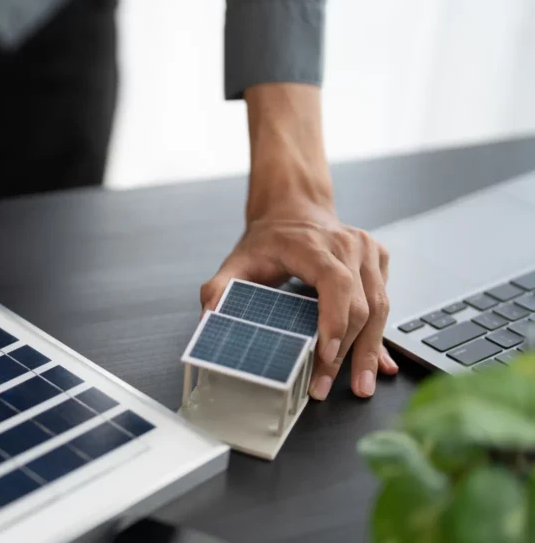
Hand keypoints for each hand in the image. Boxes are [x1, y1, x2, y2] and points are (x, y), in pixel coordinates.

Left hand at [200, 199, 397, 399]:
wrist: (294, 209)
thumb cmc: (270, 238)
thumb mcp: (237, 260)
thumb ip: (219, 288)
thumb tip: (210, 319)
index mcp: (312, 244)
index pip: (335, 282)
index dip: (334, 319)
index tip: (326, 353)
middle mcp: (347, 245)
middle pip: (359, 304)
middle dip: (345, 351)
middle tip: (326, 385)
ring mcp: (367, 252)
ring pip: (378, 308)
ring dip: (367, 351)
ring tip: (358, 385)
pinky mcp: (378, 263)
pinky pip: (384, 305)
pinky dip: (378, 338)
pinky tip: (381, 364)